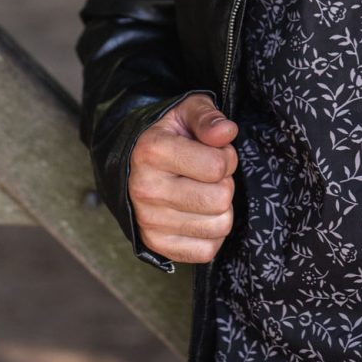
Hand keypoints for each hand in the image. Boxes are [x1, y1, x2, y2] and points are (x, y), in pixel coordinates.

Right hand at [128, 92, 238, 262]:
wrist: (134, 162)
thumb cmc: (170, 134)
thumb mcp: (187, 111)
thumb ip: (208, 117)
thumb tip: (227, 132)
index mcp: (153, 151)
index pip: (217, 166)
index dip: (227, 156)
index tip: (215, 152)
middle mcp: (146, 189)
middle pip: (220, 199)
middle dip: (224, 183)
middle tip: (209, 174)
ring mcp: (148, 221)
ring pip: (219, 225)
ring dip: (220, 209)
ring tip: (202, 191)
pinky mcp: (155, 244)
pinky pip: (206, 250)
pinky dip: (211, 233)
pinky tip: (199, 213)